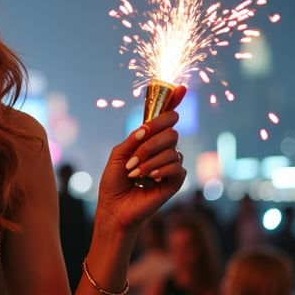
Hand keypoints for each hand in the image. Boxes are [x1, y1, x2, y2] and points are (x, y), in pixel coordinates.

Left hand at [96, 84, 187, 233]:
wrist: (114, 207)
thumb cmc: (114, 181)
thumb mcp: (118, 155)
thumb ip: (134, 139)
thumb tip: (147, 127)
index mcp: (148, 140)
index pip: (164, 118)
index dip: (173, 101)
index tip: (180, 87)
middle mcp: (162, 149)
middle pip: (171, 130)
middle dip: (152, 138)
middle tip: (134, 151)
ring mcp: (170, 164)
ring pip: (172, 148)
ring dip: (149, 159)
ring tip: (134, 173)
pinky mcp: (175, 181)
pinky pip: (177, 166)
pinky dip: (160, 169)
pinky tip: (149, 178)